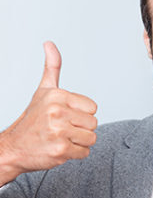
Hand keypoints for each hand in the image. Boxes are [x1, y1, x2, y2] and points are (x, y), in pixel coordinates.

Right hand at [0, 42, 96, 181]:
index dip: (82, 114)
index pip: (93, 108)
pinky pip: (85, 152)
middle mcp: (57, 112)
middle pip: (93, 123)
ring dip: (79, 141)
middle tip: (62, 129)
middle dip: (81, 128)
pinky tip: (60, 148)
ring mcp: (59, 132)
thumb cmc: (32, 119)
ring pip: (91, 138)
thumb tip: (49, 44)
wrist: (13, 148)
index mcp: (57, 96)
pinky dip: (75, 153)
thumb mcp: (43, 90)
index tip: (66, 116)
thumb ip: (52, 67)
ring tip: (62, 138)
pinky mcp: (61, 150)